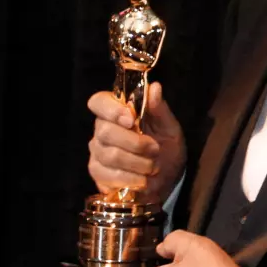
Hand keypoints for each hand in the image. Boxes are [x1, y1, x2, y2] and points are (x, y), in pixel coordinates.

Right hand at [87, 81, 186, 204]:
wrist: (166, 178)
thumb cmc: (166, 147)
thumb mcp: (169, 128)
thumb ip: (159, 109)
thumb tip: (154, 87)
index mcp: (118, 112)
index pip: (99, 101)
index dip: (111, 109)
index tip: (131, 119)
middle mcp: (102, 129)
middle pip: (105, 131)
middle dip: (135, 143)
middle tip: (155, 149)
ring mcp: (97, 152)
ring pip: (109, 155)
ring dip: (137, 163)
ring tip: (153, 166)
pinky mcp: (97, 173)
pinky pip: (107, 175)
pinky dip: (130, 178)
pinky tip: (142, 180)